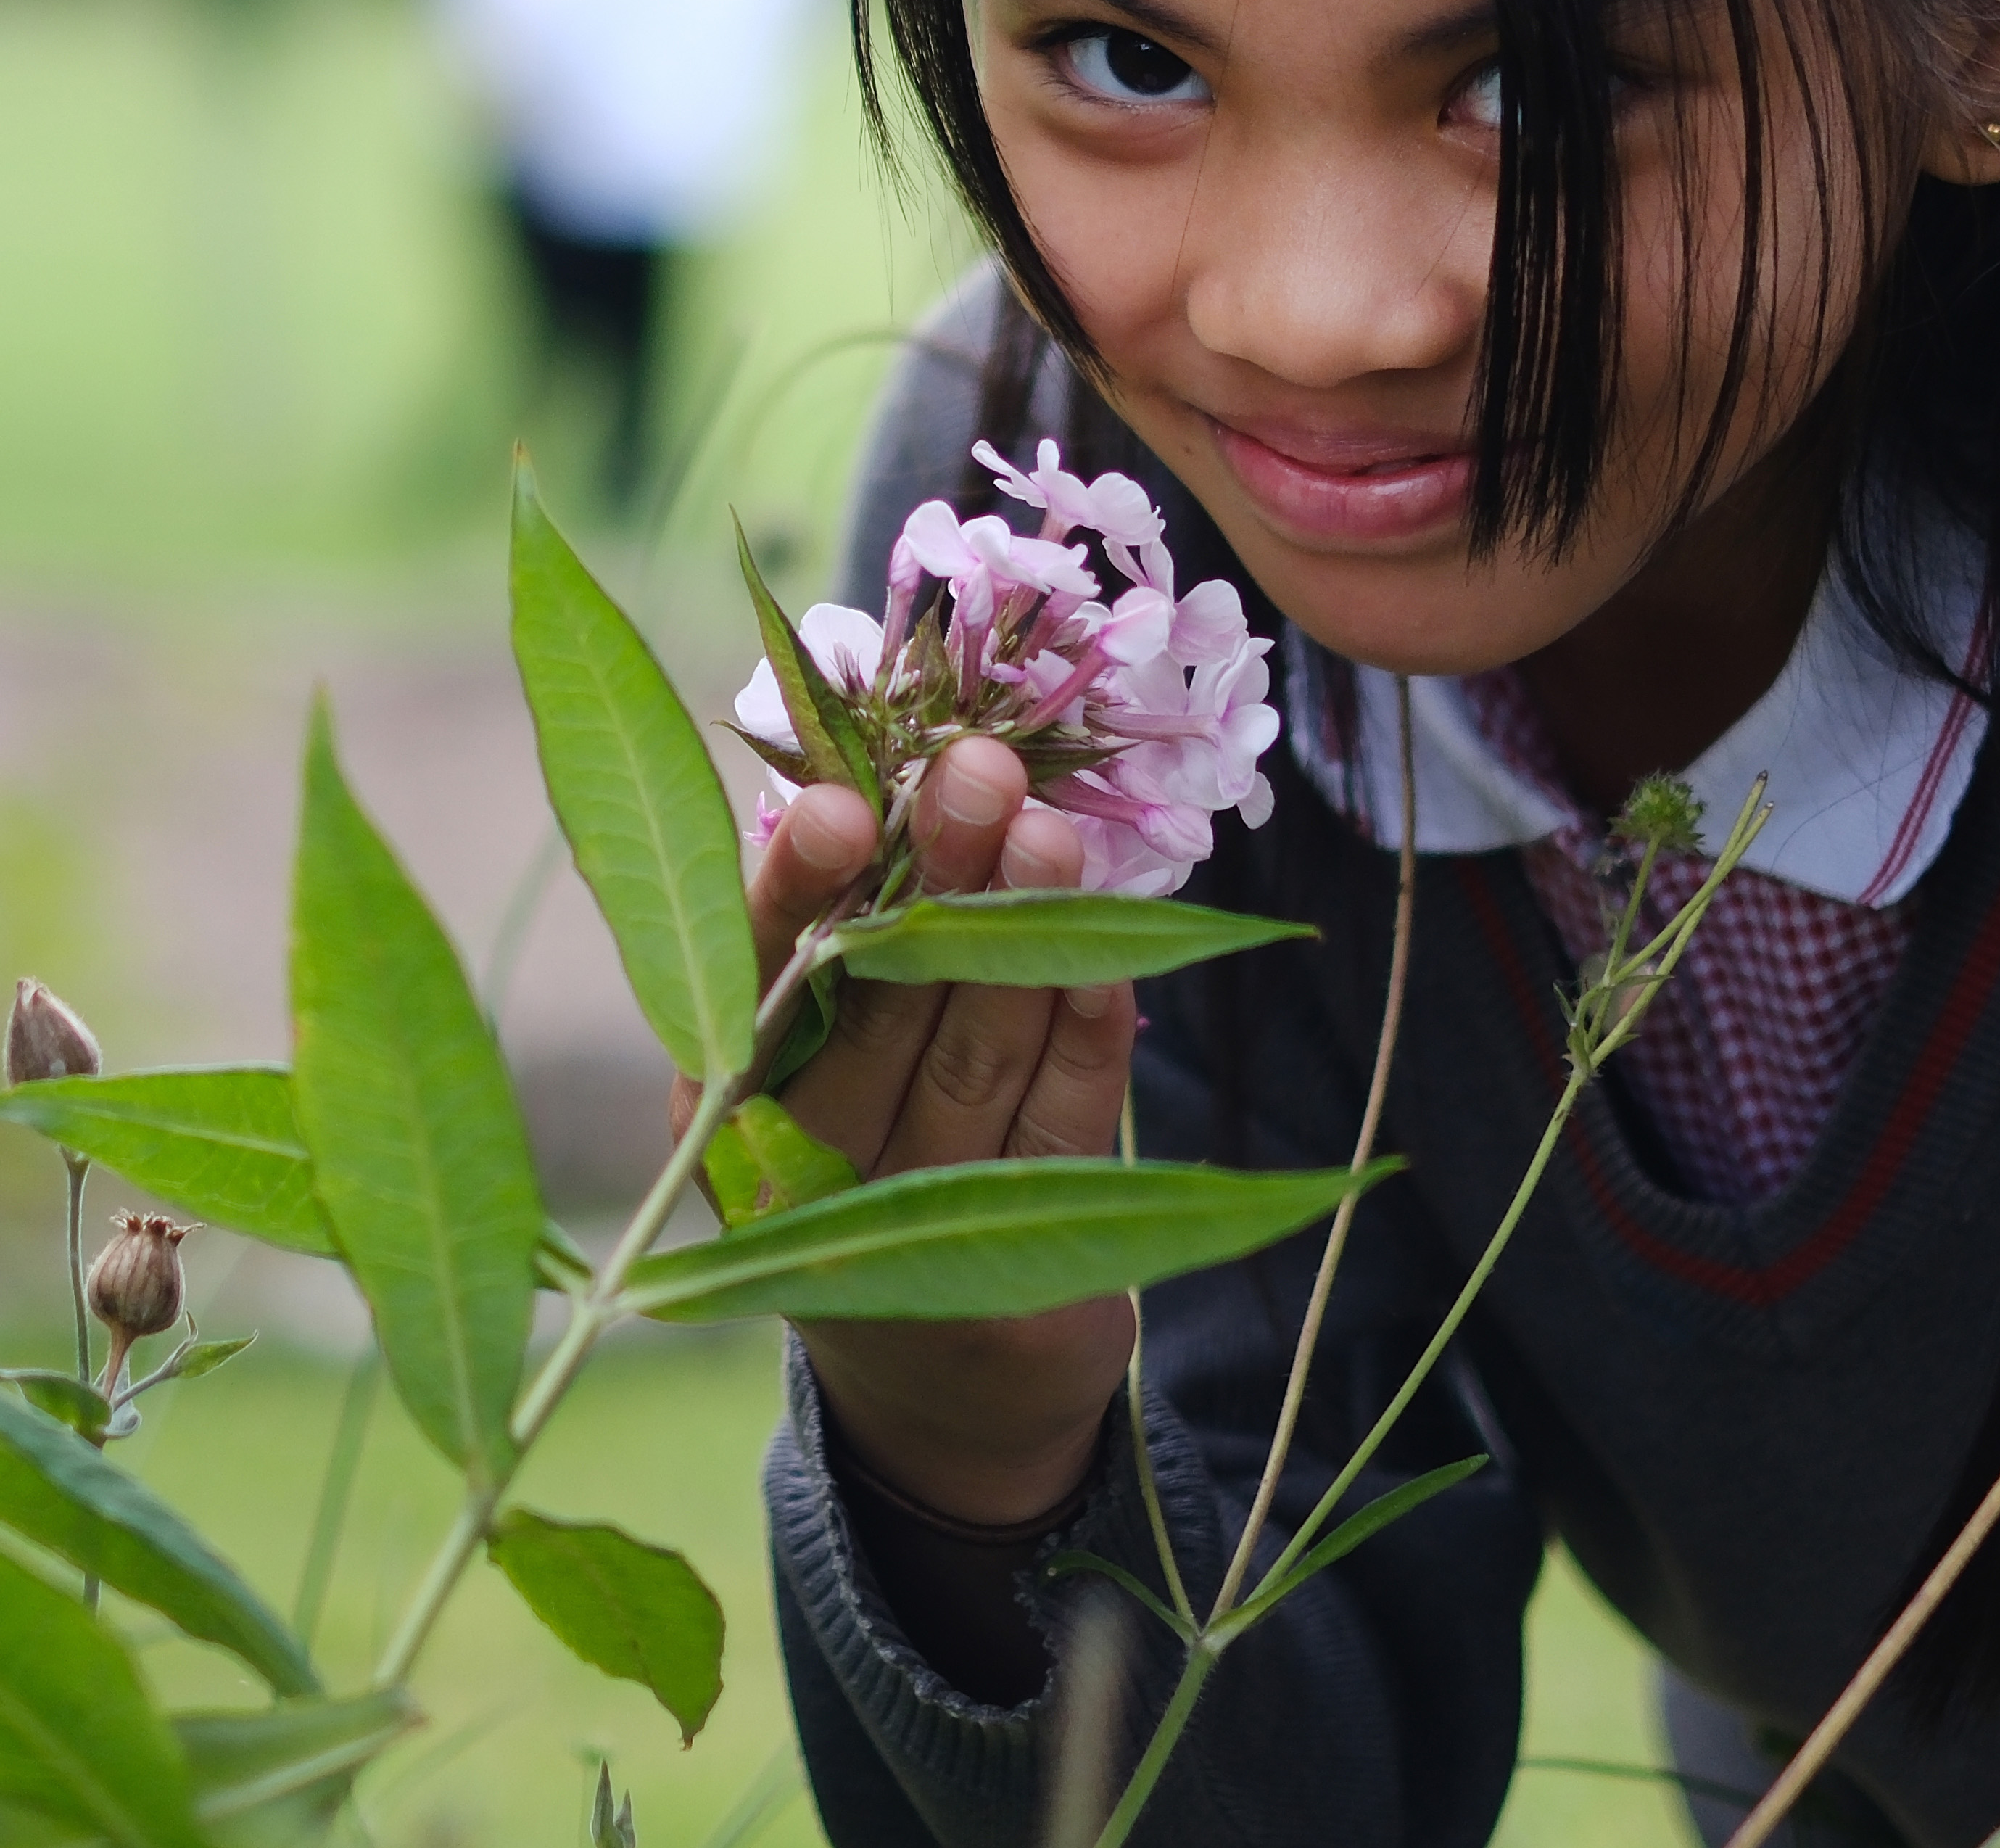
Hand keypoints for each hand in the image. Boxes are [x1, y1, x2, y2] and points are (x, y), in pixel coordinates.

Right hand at [677, 734, 1136, 1526]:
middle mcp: (793, 1173)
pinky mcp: (996, 1288)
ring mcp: (893, 1240)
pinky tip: (1117, 962)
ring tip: (1057, 834)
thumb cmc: (876, 1155)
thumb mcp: (826, 1056)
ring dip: (1025, 937)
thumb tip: (892, 769)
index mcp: (723, 1097)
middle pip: (876, 1004)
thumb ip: (850, 934)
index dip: (796, 890)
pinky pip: (1054, 1132)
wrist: (939, 1389)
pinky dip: (1088, 1038)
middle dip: (941, 875)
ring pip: (969, 1060)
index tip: (845, 805)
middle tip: (986, 770)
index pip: (753, 975)